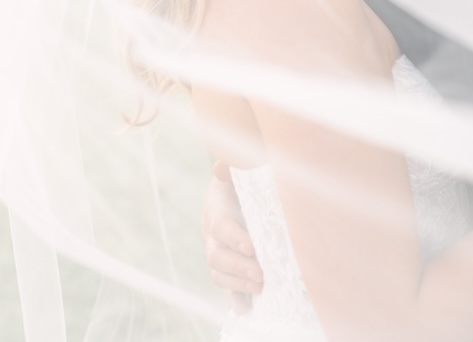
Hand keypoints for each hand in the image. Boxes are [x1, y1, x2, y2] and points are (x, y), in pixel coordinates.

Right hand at [202, 160, 263, 312]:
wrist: (233, 192)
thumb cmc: (240, 180)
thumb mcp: (238, 171)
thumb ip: (231, 168)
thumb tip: (221, 165)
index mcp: (217, 209)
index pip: (221, 226)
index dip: (234, 238)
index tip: (251, 247)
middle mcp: (212, 234)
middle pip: (217, 256)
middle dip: (238, 267)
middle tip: (260, 273)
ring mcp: (216, 251)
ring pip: (218, 273)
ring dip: (238, 283)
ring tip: (259, 286)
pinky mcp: (224, 266)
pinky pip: (224, 286)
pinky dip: (234, 297)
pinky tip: (245, 307)